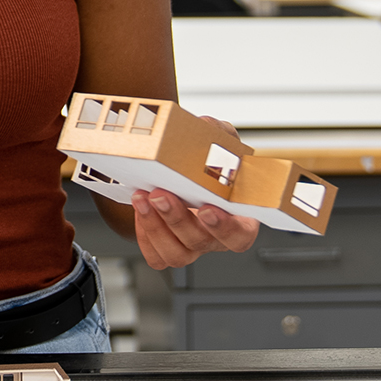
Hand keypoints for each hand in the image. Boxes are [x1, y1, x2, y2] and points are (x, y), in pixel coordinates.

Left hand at [131, 115, 258, 269]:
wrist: (179, 172)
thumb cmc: (208, 163)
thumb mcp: (220, 142)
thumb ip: (219, 134)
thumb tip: (207, 125)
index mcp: (238, 217)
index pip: (240, 235)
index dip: (226, 228)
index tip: (208, 209)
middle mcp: (215, 237)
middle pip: (201, 242)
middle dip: (177, 219)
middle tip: (161, 193)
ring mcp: (191, 246)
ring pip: (176, 253)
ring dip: (155, 226)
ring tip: (143, 197)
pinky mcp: (167, 249)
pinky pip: (156, 256)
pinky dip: (145, 234)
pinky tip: (141, 208)